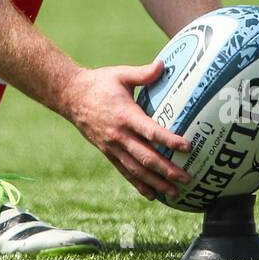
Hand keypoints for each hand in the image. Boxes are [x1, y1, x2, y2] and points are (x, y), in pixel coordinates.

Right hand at [61, 61, 192, 200]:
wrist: (70, 97)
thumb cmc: (99, 83)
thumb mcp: (120, 74)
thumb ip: (143, 73)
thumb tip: (164, 65)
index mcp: (125, 115)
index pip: (150, 131)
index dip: (169, 140)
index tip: (187, 147)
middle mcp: (119, 135)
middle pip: (146, 157)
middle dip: (167, 170)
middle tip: (187, 178)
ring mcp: (112, 147)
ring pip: (137, 170)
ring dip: (157, 182)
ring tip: (175, 192)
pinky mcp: (108, 153)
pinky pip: (125, 172)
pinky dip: (139, 185)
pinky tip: (153, 195)